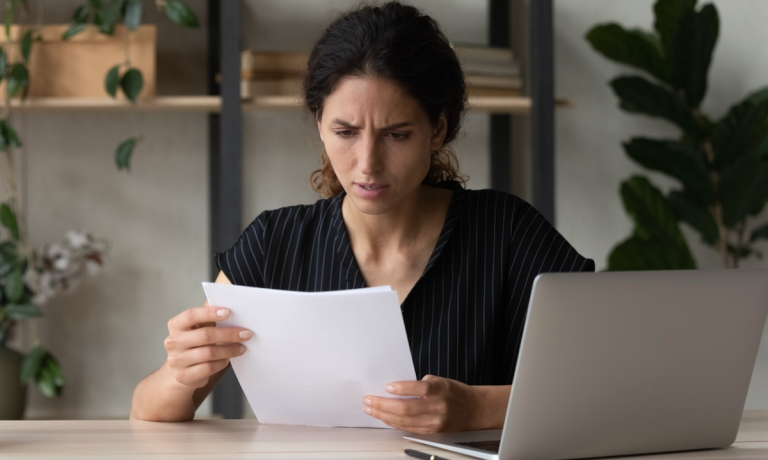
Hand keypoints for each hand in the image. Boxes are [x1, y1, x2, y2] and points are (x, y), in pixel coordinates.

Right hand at [163, 306, 251, 388]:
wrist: (181, 372)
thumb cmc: (194, 345)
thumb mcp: (197, 329)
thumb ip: (209, 319)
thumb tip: (231, 307)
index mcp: (176, 325)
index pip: (191, 315)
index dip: (210, 312)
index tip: (228, 312)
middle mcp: (173, 342)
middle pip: (205, 335)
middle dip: (229, 334)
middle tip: (246, 334)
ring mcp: (176, 360)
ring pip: (208, 353)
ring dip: (229, 350)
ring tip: (241, 348)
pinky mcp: (183, 375)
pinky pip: (207, 368)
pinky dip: (221, 363)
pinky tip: (227, 360)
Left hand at [362, 375, 479, 432]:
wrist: (473, 410)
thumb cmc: (453, 392)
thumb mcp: (440, 380)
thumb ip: (421, 384)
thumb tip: (396, 388)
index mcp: (440, 390)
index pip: (419, 389)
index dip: (402, 388)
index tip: (387, 387)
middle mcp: (438, 407)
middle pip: (407, 409)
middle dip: (383, 405)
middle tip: (368, 400)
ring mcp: (434, 422)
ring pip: (404, 421)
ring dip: (383, 415)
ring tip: (370, 409)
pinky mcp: (431, 431)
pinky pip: (408, 428)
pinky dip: (393, 422)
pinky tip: (383, 417)